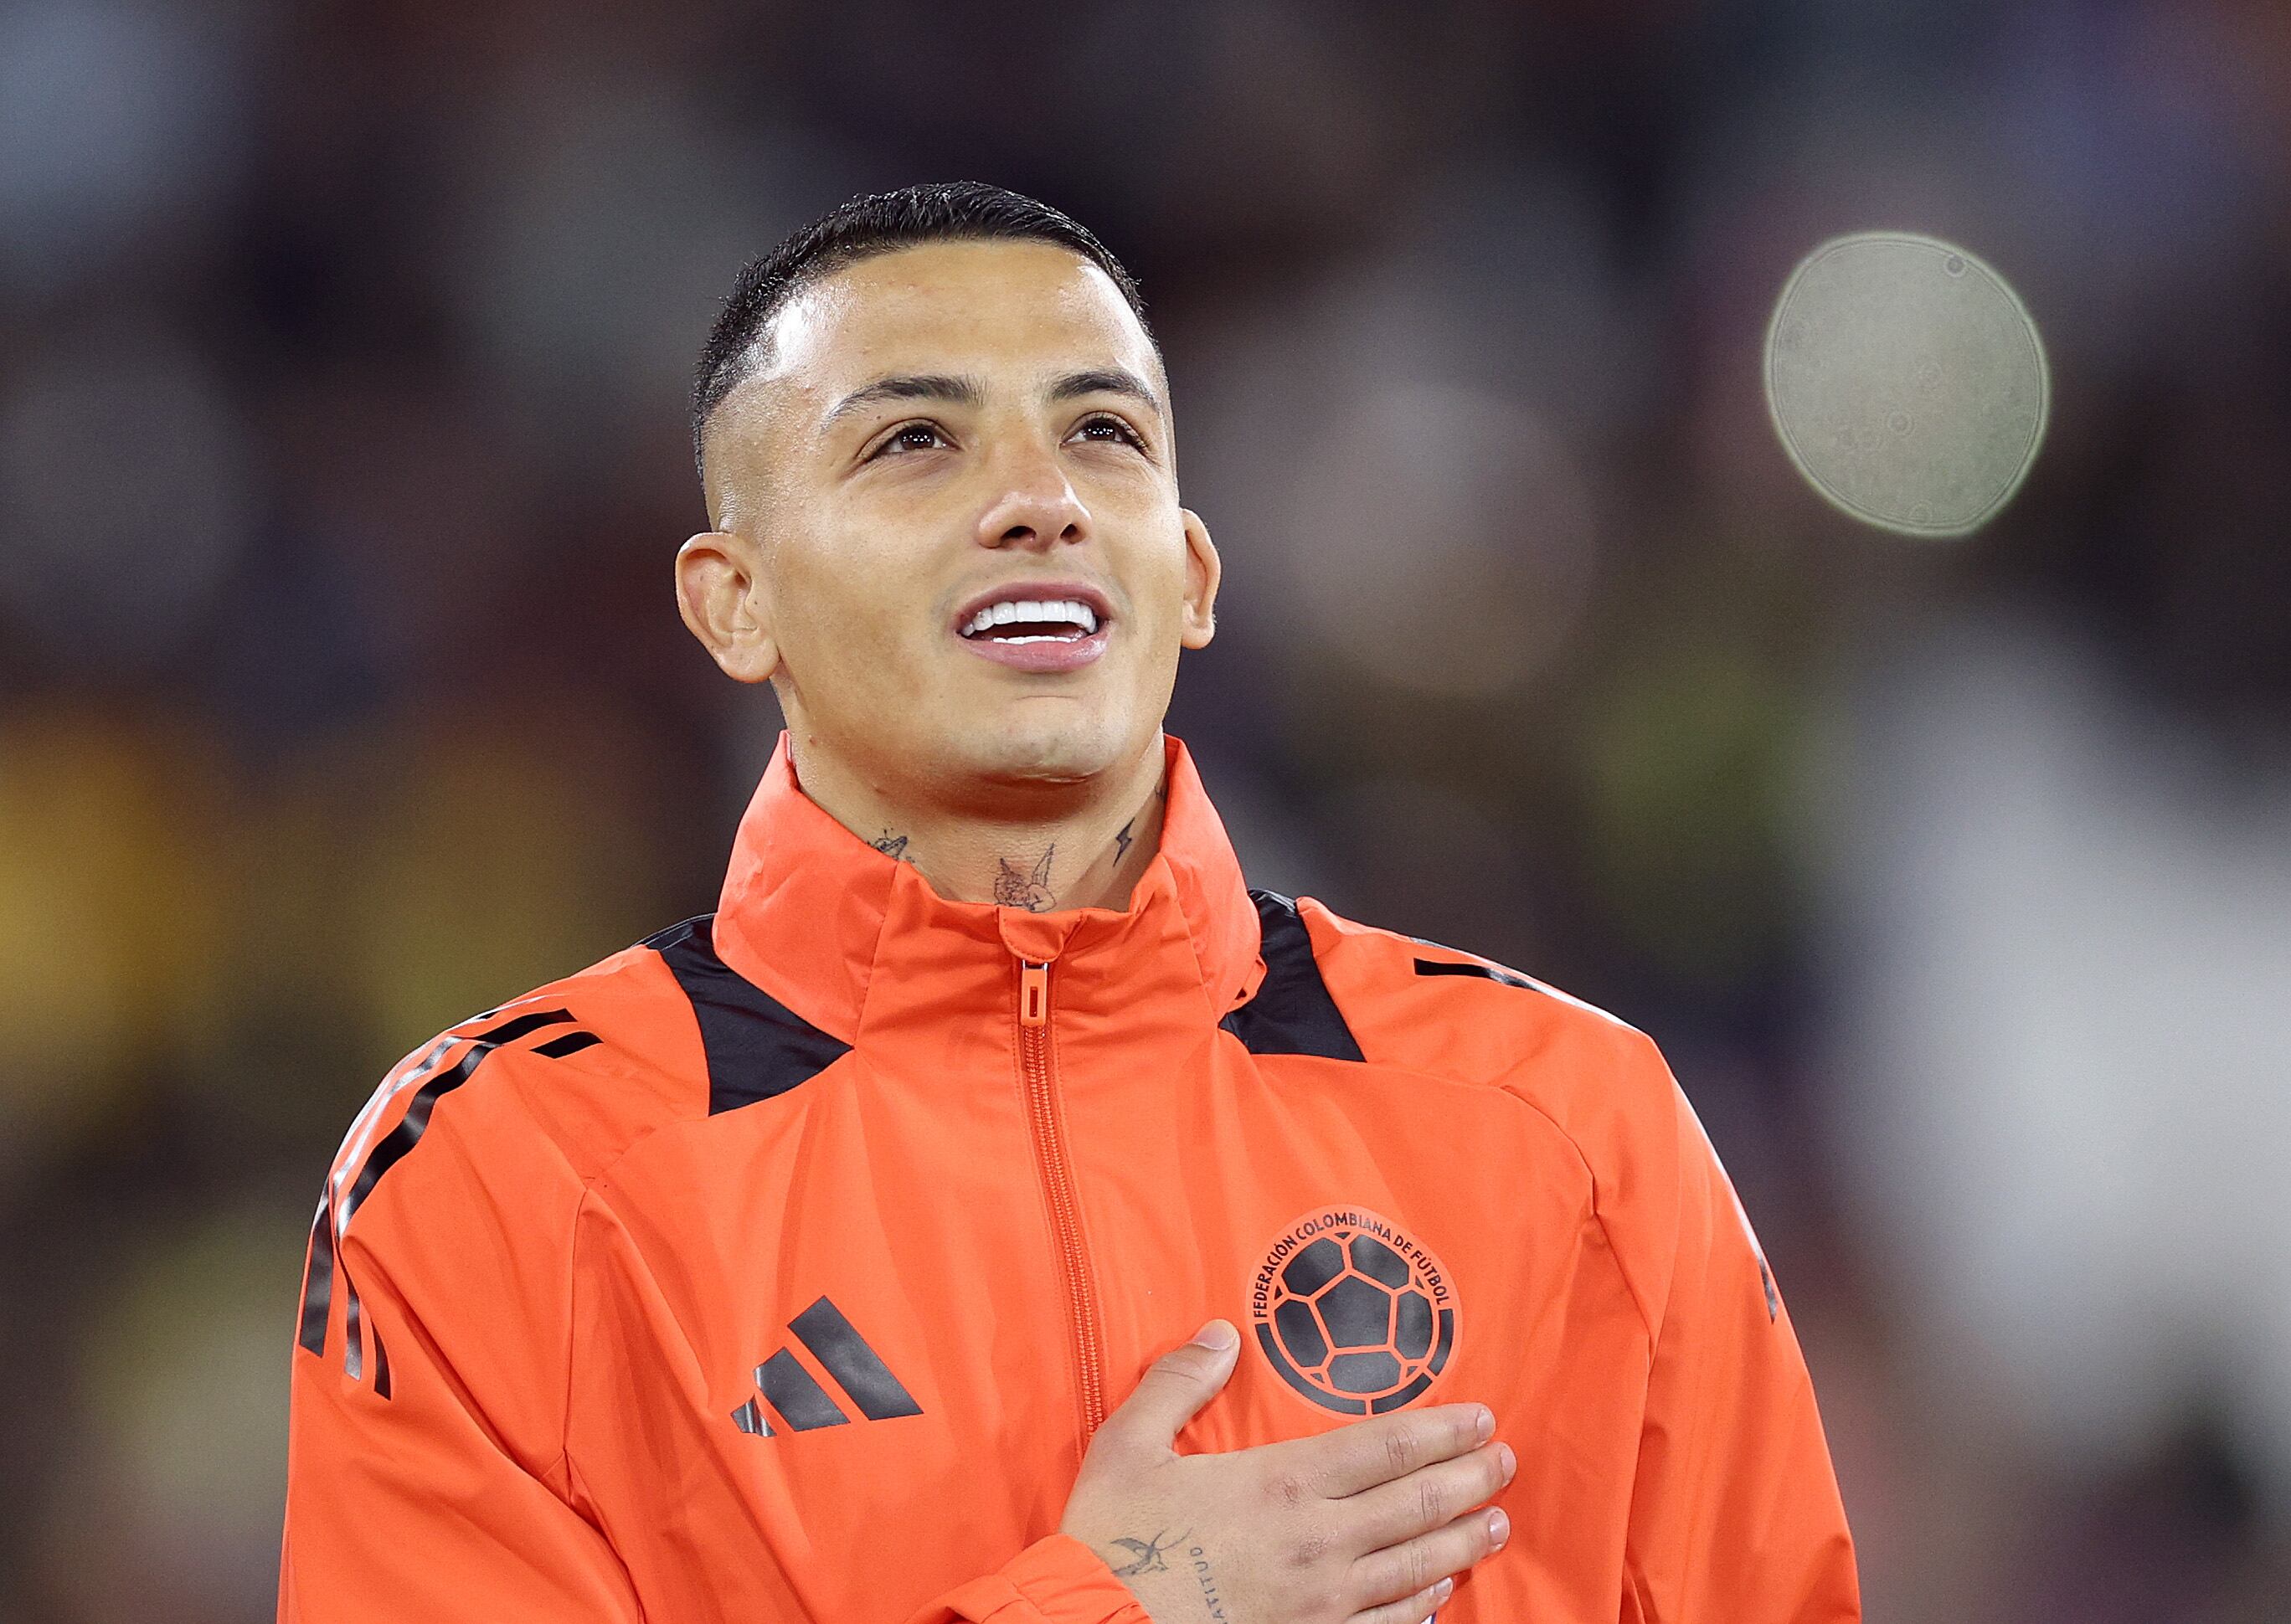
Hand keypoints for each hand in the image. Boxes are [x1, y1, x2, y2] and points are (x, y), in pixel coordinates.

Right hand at [1059, 1320, 1513, 1623]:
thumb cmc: (1111, 1539)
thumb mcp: (1128, 1444)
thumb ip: (1178, 1383)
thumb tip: (1218, 1332)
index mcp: (1282, 1483)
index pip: (1388, 1446)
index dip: (1442, 1429)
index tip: (1481, 1418)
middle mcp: (1318, 1541)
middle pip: (1419, 1504)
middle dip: (1470, 1478)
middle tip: (1504, 1461)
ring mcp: (1322, 1602)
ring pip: (1416, 1567)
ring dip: (1463, 1541)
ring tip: (1496, 1522)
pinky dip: (1423, 1606)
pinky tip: (1441, 1592)